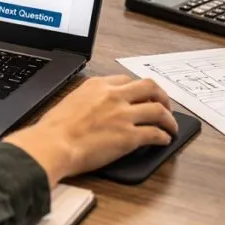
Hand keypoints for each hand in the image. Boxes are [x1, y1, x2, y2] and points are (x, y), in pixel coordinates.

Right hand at [3, 75, 177, 185]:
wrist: (53, 144)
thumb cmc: (54, 128)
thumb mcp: (71, 101)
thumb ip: (89, 100)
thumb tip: (96, 108)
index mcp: (97, 85)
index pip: (126, 80)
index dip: (138, 89)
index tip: (141, 96)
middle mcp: (114, 96)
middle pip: (149, 87)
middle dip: (161, 96)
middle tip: (164, 106)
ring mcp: (124, 115)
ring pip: (159, 110)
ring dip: (169, 119)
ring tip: (171, 126)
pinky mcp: (130, 136)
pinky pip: (156, 134)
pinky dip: (164, 137)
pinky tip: (164, 141)